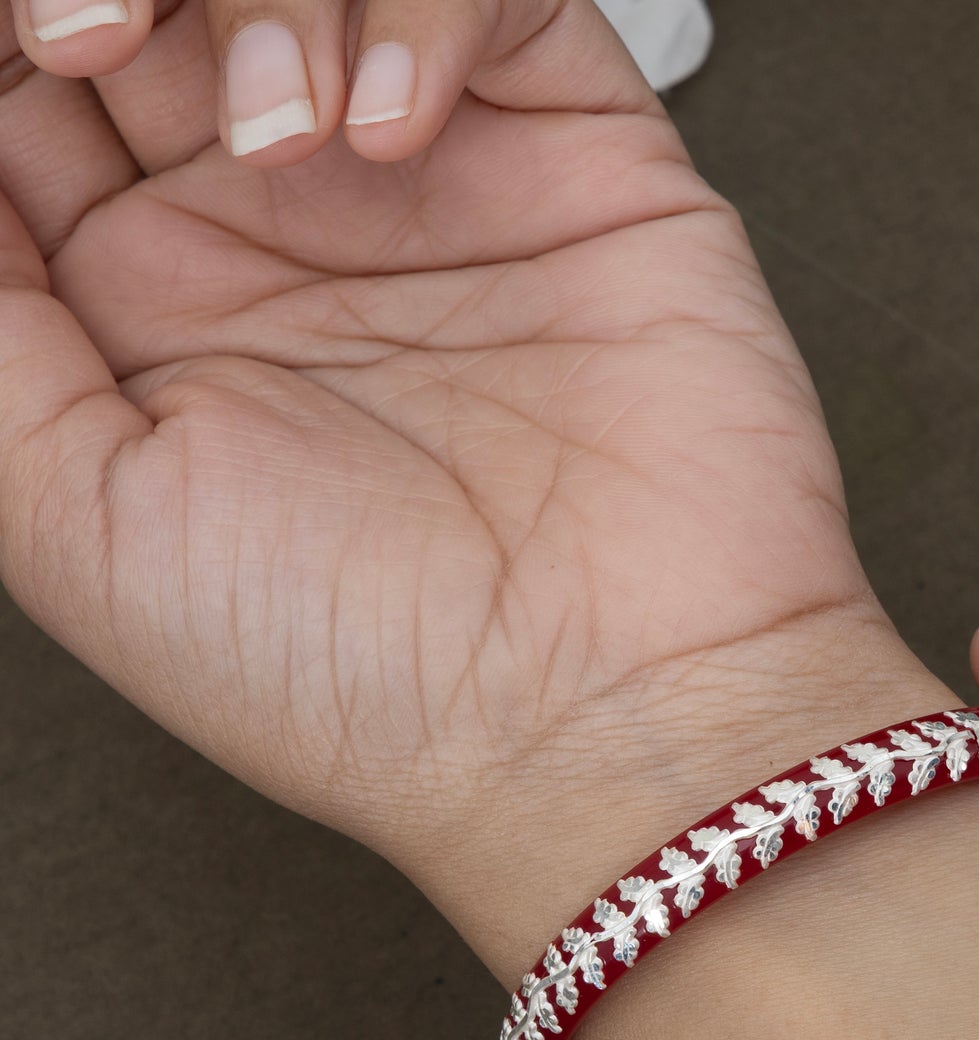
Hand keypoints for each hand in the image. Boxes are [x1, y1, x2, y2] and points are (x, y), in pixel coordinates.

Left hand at [0, 0, 940, 977]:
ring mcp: (440, 191)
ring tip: (282, 134)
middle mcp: (295, 240)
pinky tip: (398, 132)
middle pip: (169, 0)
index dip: (9, 46)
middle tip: (103, 42)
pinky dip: (424, 14)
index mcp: (161, 314)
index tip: (24, 58)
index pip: (30, 93)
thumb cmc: (372, 674)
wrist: (612, 723)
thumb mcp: (80, 520)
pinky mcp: (584, 163)